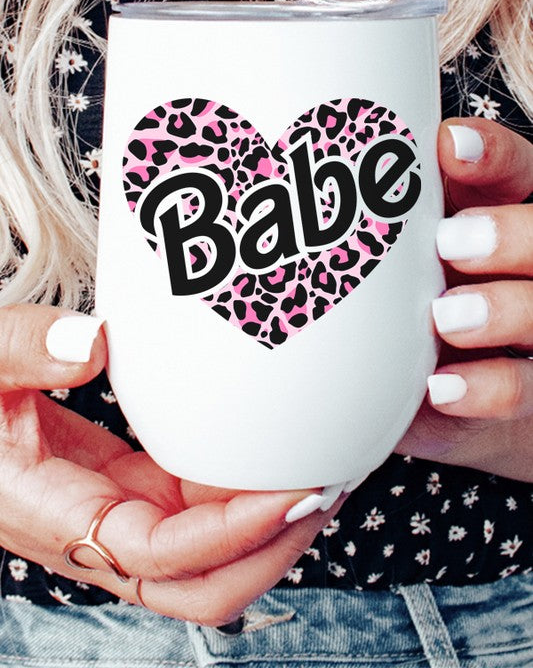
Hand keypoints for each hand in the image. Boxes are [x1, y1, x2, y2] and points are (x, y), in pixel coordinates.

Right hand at [0, 304, 341, 623]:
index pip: (162, 556)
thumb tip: (95, 344)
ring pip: (214, 554)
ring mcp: (127, 518)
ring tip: (322, 470)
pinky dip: (247, 496)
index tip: (294, 490)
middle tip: (329, 486)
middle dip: (275, 548)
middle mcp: (102, 537)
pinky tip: (274, 455)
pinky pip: (205, 511)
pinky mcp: (141, 493)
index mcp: (61, 520)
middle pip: (206, 583)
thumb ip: (25, 350)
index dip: (233, 534)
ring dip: (272, 526)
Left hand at [395, 117, 532, 480]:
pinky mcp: (526, 389)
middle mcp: (524, 267)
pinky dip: (488, 387)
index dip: (491, 155)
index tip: (447, 147)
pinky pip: (525, 389)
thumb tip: (308, 177)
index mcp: (497, 216)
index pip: (515, 169)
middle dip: (507, 234)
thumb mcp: (393, 258)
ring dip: (501, 309)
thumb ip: (383, 221)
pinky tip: (441, 385)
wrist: (428, 393)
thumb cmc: (406, 307)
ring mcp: (531, 328)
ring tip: (445, 317)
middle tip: (449, 243)